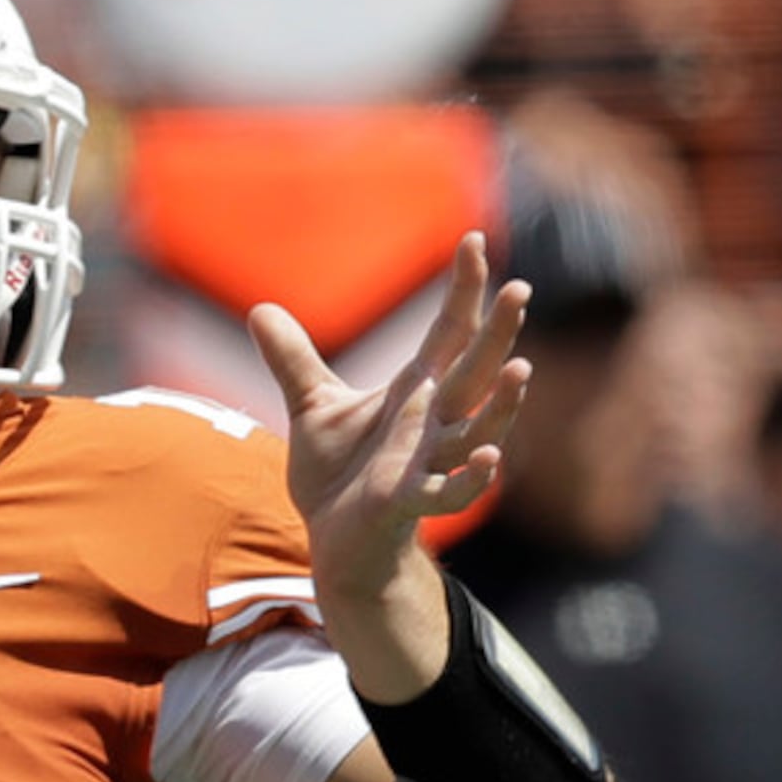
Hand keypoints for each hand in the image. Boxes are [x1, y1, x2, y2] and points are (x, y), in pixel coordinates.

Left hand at [247, 233, 530, 605]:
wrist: (336, 541)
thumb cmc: (339, 475)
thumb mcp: (313, 408)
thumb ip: (293, 360)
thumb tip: (259, 309)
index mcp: (416, 391)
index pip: (448, 332)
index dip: (464, 289)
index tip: (472, 240)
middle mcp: (433, 421)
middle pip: (474, 371)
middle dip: (498, 334)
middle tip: (521, 289)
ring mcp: (429, 461)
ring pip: (477, 428)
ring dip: (500, 404)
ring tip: (522, 369)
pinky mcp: (410, 501)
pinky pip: (451, 490)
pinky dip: (471, 477)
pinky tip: (491, 457)